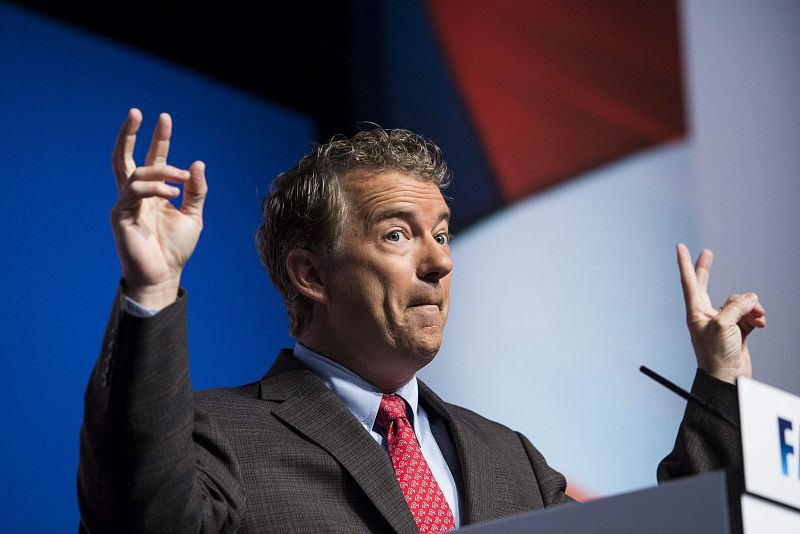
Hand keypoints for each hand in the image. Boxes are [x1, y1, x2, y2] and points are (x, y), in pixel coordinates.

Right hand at [109, 109, 207, 309]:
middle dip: (131, 134)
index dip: (159, 139)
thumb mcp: (193, 215)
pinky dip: (155, 188)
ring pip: (135, 173)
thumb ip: (196, 191)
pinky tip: (173, 193)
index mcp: (153, 193)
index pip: (153, 159)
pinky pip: (134, 192)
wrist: (164, 275)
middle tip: (138, 112)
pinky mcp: (120, 215)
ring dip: (161, 169)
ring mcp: (125, 204)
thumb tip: (198, 163)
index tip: (164, 118)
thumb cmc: (175, 248)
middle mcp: (136, 195)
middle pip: (125, 157)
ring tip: (182, 177)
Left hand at [677, 243, 765, 383]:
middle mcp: (706, 315)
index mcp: (695, 312)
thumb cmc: (717, 355)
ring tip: (757, 317)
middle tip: (707, 252)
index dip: (685, 263)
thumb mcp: (724, 325)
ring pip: (738, 302)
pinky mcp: (736, 332)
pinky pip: (748, 315)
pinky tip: (760, 323)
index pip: (689, 281)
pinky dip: (756, 317)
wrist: (727, 380)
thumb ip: (737, 306)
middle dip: (707, 269)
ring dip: (750, 307)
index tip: (680, 247)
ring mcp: (721, 323)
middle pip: (706, 285)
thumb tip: (751, 297)